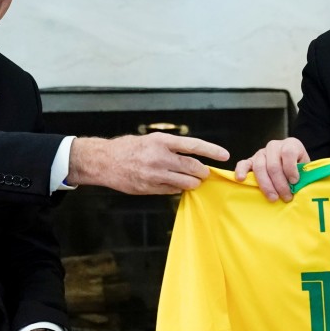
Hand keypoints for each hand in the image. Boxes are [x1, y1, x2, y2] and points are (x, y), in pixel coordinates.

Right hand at [66, 132, 228, 194]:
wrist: (104, 161)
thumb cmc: (129, 148)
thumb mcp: (150, 140)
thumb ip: (170, 147)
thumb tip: (191, 156)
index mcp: (161, 141)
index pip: (193, 145)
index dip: (211, 151)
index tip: (225, 155)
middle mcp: (160, 157)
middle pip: (193, 167)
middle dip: (203, 172)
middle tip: (204, 173)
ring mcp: (155, 174)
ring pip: (186, 183)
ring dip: (193, 183)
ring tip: (193, 181)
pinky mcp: (150, 188)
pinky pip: (172, 191)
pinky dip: (177, 188)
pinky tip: (174, 185)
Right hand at [234, 138, 310, 202]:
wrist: (290, 167)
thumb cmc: (300, 170)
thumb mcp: (305, 169)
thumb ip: (303, 174)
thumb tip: (299, 187)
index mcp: (291, 144)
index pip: (288, 153)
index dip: (291, 169)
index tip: (295, 182)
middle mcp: (275, 146)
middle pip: (274, 164)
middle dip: (280, 184)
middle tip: (286, 197)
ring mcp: (261, 153)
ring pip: (260, 167)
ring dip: (266, 185)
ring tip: (273, 198)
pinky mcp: (251, 161)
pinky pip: (243, 163)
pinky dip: (241, 171)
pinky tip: (241, 179)